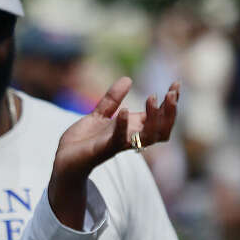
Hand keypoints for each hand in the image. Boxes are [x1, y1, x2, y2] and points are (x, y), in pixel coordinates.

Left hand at [48, 78, 178, 226]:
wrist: (63, 159)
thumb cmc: (83, 141)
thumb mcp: (98, 115)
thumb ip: (112, 100)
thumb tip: (127, 79)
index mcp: (132, 128)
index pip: (160, 118)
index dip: (171, 103)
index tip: (176, 84)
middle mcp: (130, 137)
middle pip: (162, 129)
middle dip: (170, 110)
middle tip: (172, 92)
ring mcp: (118, 144)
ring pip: (148, 136)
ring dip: (155, 118)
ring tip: (152, 97)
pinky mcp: (103, 150)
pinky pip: (119, 140)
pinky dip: (123, 126)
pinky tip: (125, 111)